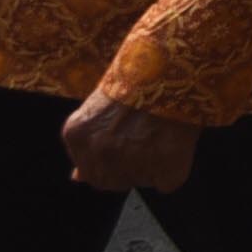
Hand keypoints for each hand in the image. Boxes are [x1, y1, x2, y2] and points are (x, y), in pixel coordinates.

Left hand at [62, 85, 200, 191]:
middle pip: (111, 181)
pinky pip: (167, 182)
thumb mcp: (99, 109)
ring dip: (150, 168)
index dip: (109, 161)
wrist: (174, 69)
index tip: (126, 146)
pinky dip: (174, 169)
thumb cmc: (139, 80)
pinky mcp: (165, 170)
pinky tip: (174, 143)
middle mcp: (101, 153)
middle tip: (144, 143)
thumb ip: (86, 143)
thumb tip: (76, 178)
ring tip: (160, 137)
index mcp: (78, 135)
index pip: (89, 172)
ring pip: (139, 181)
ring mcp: (132, 164)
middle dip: (126, 169)